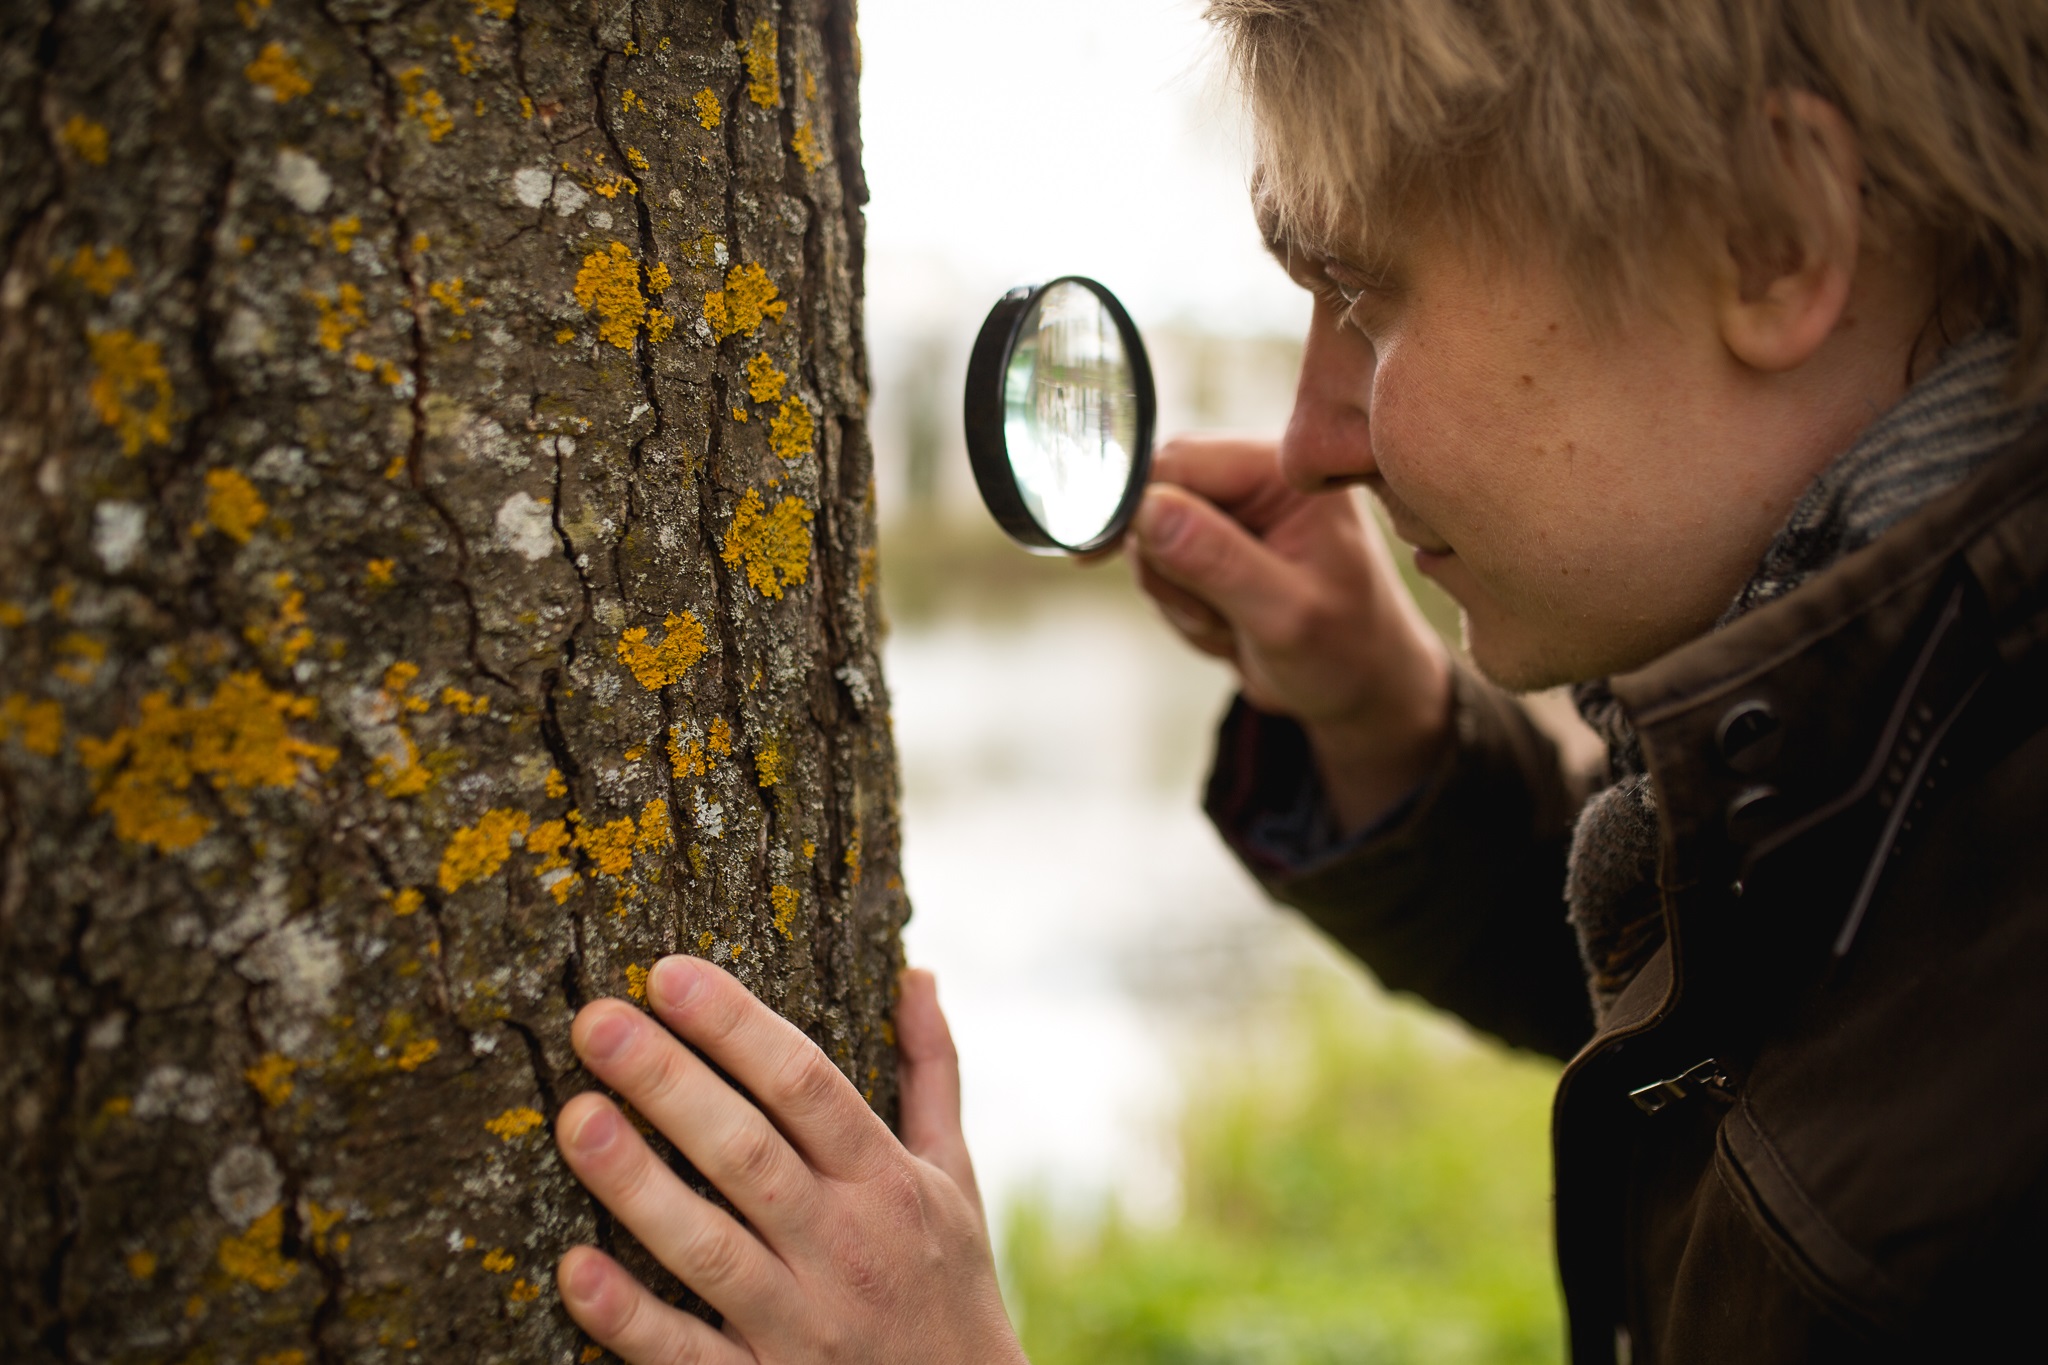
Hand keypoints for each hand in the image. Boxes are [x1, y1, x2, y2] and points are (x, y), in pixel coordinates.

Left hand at [553, 960, 1025, 1364]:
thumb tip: (916, 973)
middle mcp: (845, 1247)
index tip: (669, 973)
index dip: (737, 1026)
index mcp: (886, 1181)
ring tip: (576, 1118)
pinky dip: (630, 1318)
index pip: (806, 1085)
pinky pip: (687, 1357)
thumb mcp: (956, 1177)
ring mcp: (802, 1325)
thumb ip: (931, 1073)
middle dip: (671, 1082)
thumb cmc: (950, 1284)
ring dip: (637, 1184)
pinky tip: (574, 1269)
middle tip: (597, 1021)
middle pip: (747, 1152)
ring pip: (709, 1249)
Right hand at [1130, 435, 1450, 831]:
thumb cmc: (1346, 652)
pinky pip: (1161, 570)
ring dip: (1176, 597)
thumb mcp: (1285, 614)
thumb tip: (1147, 509)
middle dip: (1167, 567)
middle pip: (1155, 497)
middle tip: (1213, 616)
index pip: (1178, 461)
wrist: (1361, 692)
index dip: (1133, 505)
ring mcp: (1235, 514)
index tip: (1094, 554)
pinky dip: (1181, 609)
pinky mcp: (1216, 547)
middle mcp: (1257, 479)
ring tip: (1232, 627)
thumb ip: (1217, 559)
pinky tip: (1228, 628)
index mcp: (1285, 473)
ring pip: (1150, 541)